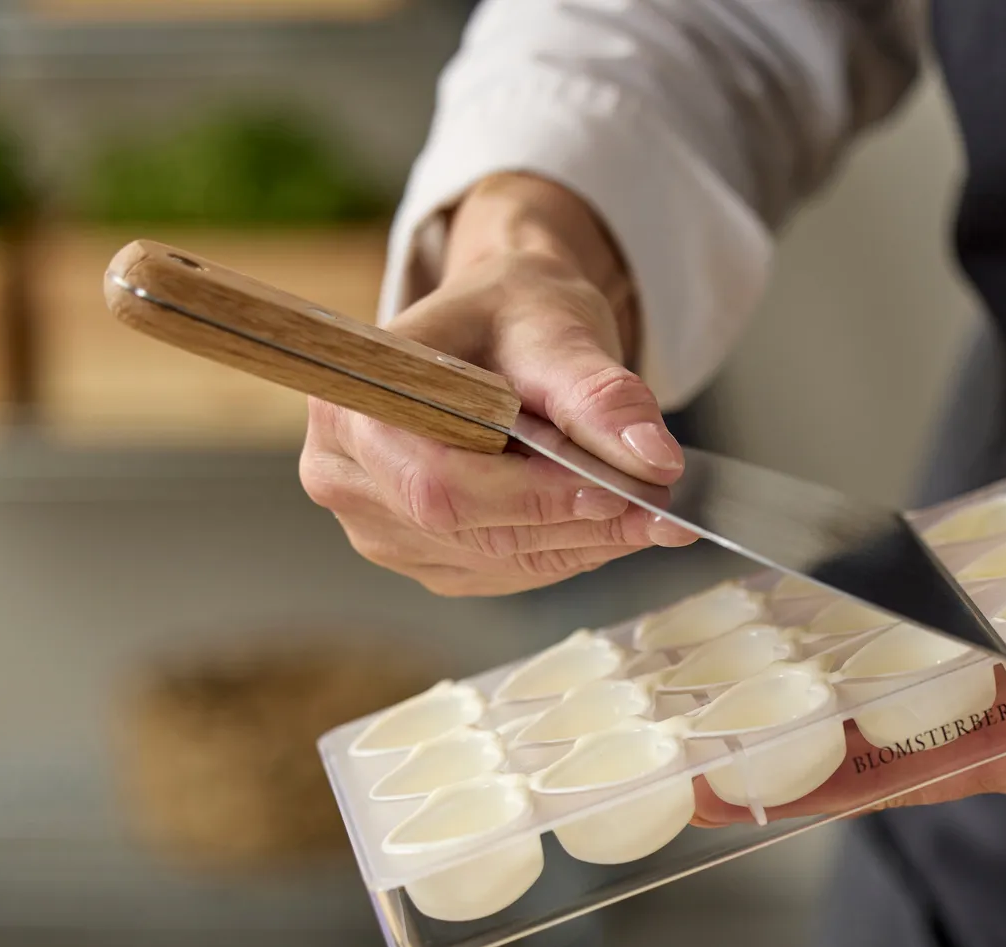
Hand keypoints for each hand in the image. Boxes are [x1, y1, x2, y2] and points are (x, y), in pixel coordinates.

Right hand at [300, 173, 696, 596]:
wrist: (498, 324)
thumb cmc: (512, 314)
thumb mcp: (560, 332)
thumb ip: (602, 398)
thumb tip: (655, 461)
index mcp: (355, 407)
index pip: (442, 483)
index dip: (533, 499)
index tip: (619, 494)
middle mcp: (344, 475)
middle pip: (468, 531)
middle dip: (574, 525)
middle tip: (661, 510)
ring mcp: (374, 526)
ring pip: (492, 561)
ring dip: (580, 544)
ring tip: (647, 512)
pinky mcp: (416, 554)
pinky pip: (498, 572)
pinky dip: (562, 552)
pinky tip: (605, 524)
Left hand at [692, 534, 1005, 821]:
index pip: (894, 779)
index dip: (795, 788)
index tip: (700, 791)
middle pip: (872, 736)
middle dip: (773, 737)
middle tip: (664, 724)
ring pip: (898, 681)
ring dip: (813, 675)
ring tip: (715, 658)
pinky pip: (945, 619)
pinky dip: (882, 610)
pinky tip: (829, 588)